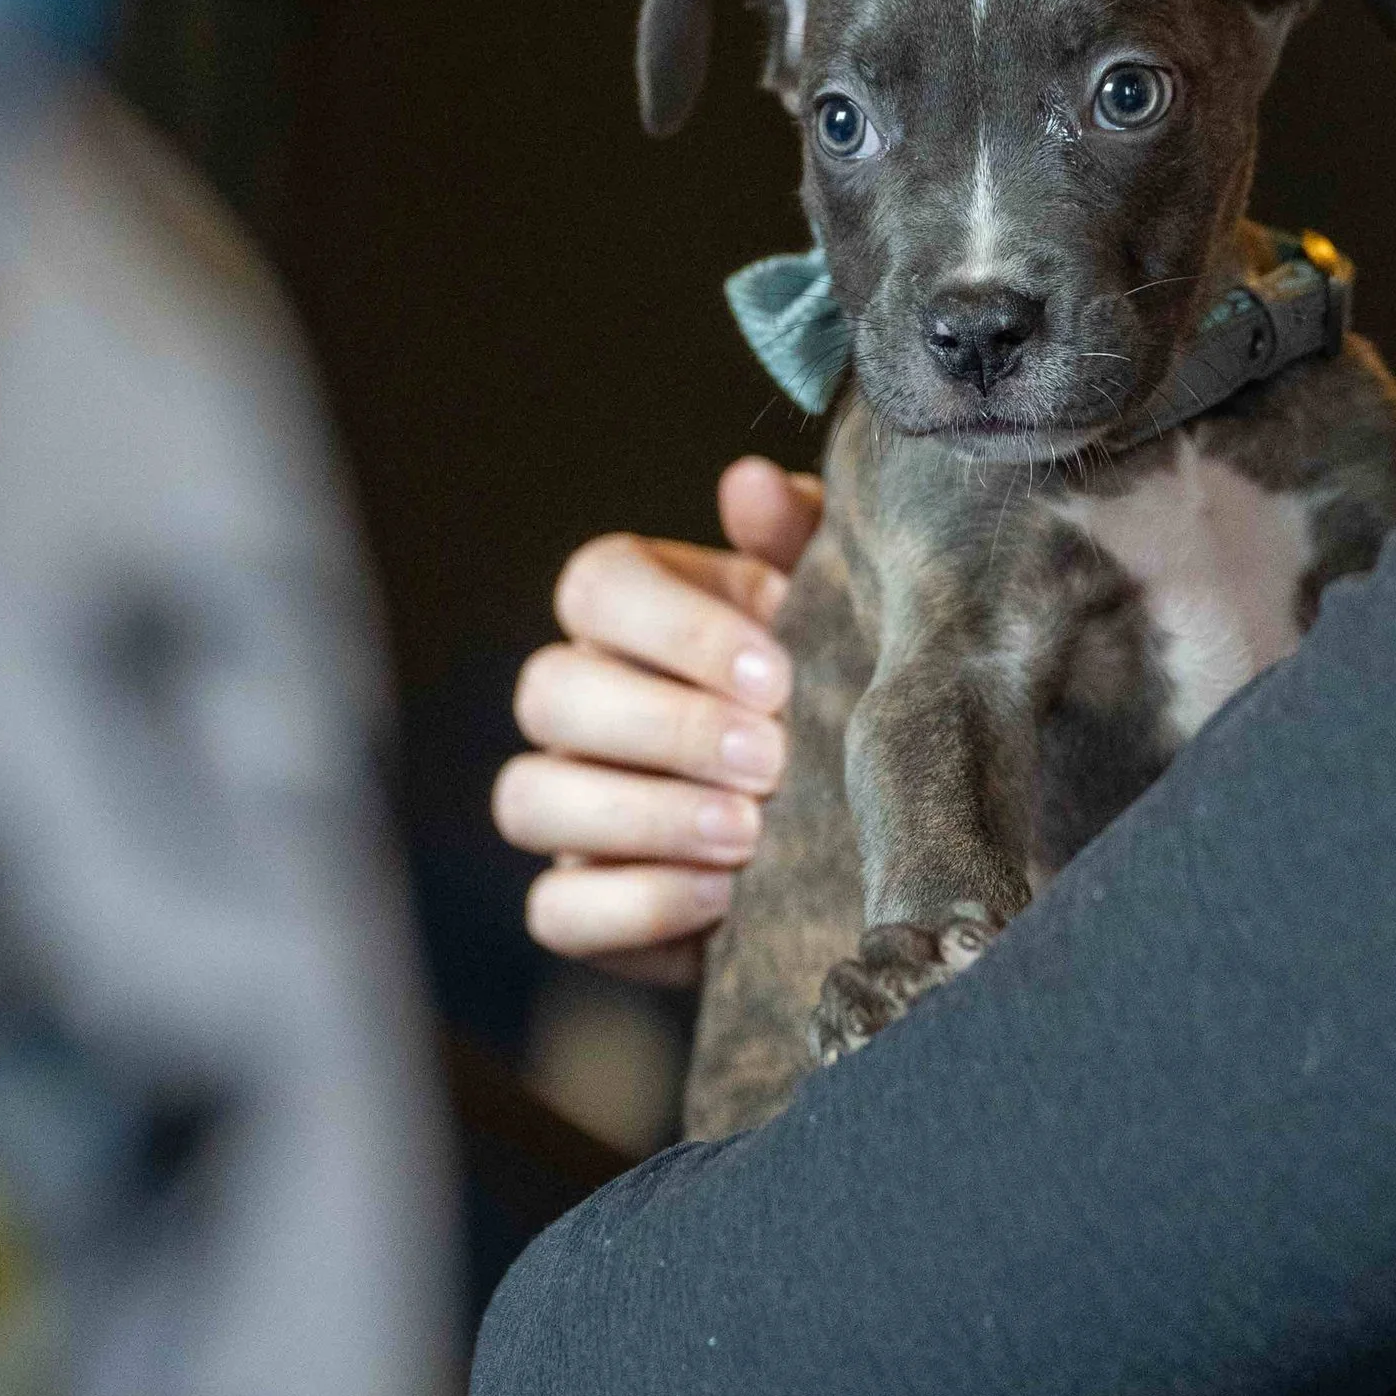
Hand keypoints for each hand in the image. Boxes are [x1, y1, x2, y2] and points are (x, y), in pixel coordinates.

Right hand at [495, 458, 822, 983]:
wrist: (868, 820)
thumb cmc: (840, 682)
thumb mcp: (841, 608)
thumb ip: (803, 541)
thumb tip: (749, 483)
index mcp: (635, 609)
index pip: (596, 585)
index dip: (677, 629)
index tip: (777, 674)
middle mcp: (580, 698)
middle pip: (548, 691)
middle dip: (667, 729)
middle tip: (773, 761)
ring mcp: (568, 804)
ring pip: (527, 798)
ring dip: (643, 819)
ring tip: (750, 833)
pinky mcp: (581, 904)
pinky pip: (554, 911)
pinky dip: (635, 906)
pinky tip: (723, 899)